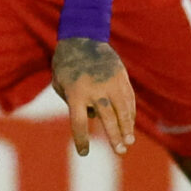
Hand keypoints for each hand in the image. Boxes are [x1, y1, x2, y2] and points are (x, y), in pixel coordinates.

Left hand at [51, 37, 136, 155]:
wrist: (81, 37)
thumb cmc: (66, 66)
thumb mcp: (61, 85)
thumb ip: (74, 104)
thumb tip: (95, 118)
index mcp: (75, 93)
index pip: (79, 123)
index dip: (81, 139)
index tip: (83, 152)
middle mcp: (94, 89)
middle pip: (107, 118)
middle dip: (114, 136)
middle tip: (120, 152)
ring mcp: (110, 82)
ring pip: (122, 109)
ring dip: (127, 127)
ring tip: (129, 142)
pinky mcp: (121, 77)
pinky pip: (128, 99)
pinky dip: (130, 113)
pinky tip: (129, 126)